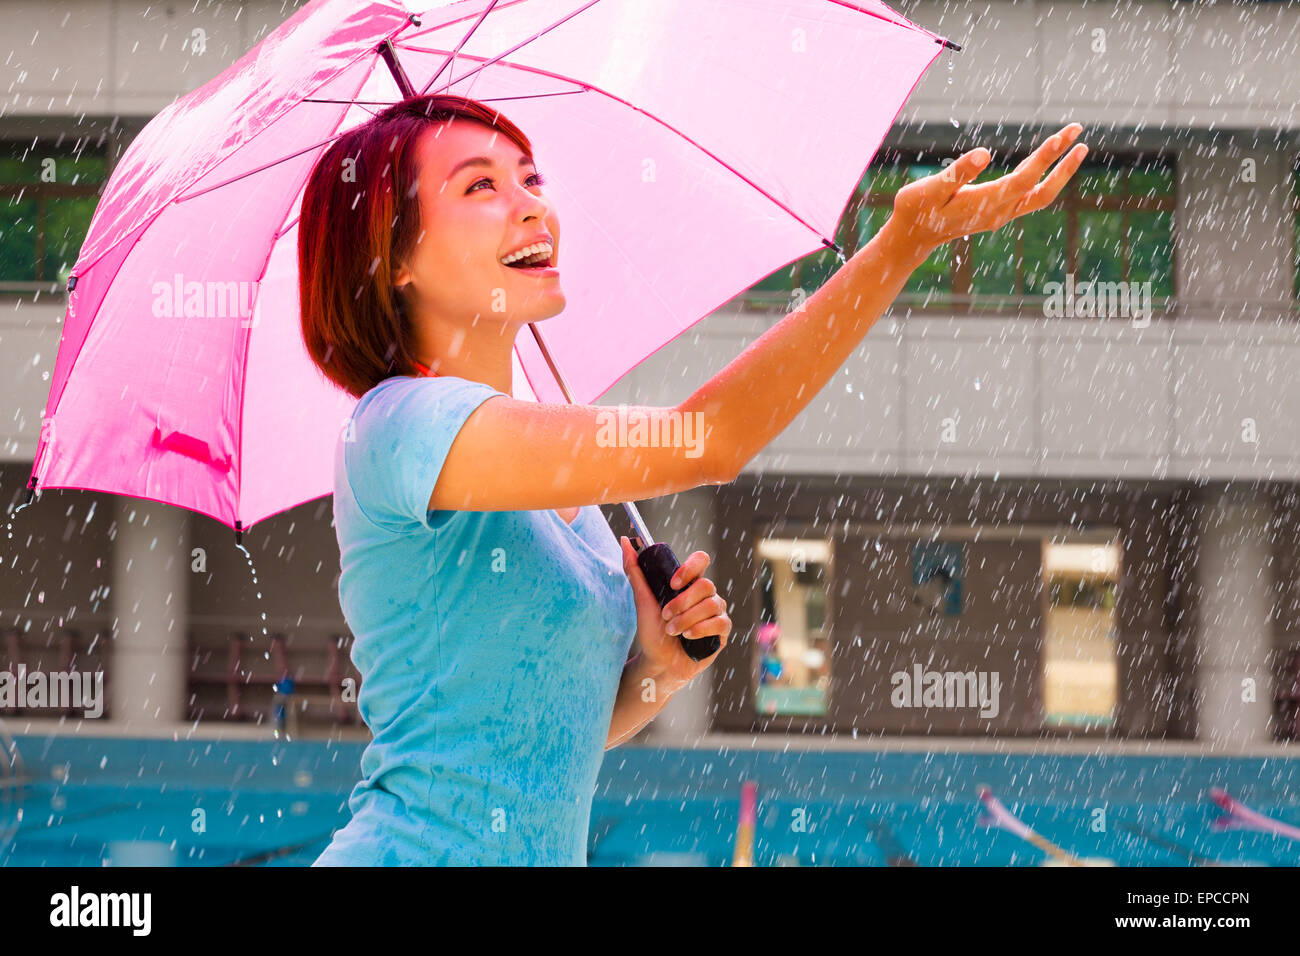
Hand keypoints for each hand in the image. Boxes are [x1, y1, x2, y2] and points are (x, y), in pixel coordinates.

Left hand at [619, 536, 730, 693]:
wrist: (658, 662)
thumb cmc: (652, 632)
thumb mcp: (641, 600)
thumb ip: (634, 571)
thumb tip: (625, 542)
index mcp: (689, 584)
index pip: (701, 561)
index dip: (690, 568)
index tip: (673, 583)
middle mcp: (706, 595)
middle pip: (705, 585)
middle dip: (682, 602)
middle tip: (666, 617)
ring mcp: (717, 612)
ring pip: (711, 604)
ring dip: (687, 619)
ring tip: (672, 631)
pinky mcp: (722, 631)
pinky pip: (720, 622)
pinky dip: (701, 629)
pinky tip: (687, 636)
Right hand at [885, 123, 1087, 258]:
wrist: (912, 238)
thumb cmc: (916, 211)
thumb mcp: (928, 190)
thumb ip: (956, 173)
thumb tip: (984, 154)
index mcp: (983, 205)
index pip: (1022, 181)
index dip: (1044, 160)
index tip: (1060, 137)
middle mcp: (998, 213)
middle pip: (1042, 191)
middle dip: (1063, 163)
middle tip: (1079, 131)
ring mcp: (1000, 215)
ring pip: (1039, 195)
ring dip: (1060, 170)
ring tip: (1076, 143)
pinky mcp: (998, 212)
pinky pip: (1030, 195)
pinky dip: (1044, 176)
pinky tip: (1049, 159)